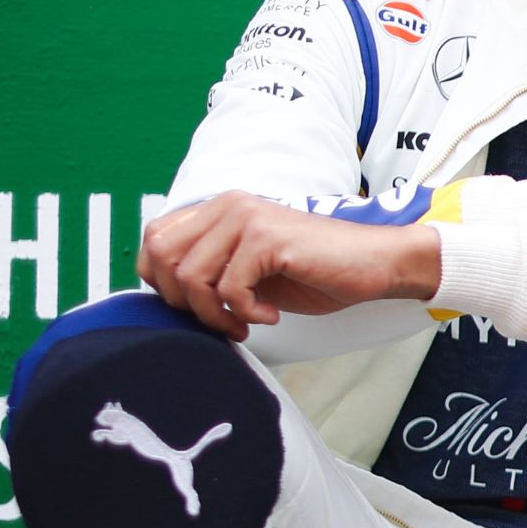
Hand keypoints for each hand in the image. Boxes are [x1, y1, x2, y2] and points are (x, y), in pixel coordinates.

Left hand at [137, 192, 441, 339]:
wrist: (372, 265)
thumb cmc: (315, 271)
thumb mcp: (249, 269)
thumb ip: (210, 269)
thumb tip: (165, 296)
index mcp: (221, 208)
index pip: (154, 239)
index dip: (161, 281)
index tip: (196, 307)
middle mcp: (230, 205)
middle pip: (162, 257)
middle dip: (182, 301)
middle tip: (219, 318)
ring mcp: (248, 218)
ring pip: (191, 277)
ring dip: (214, 314)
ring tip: (245, 322)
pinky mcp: (268, 239)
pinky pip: (228, 289)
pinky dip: (245, 313)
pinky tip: (269, 315)